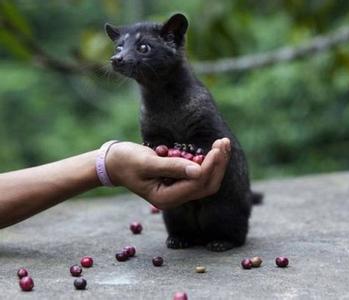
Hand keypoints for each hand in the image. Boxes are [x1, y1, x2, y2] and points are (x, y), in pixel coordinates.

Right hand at [106, 138, 230, 208]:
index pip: (197, 184)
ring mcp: (177, 191)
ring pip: (205, 181)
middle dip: (218, 164)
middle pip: (207, 185)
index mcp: (166, 198)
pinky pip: (199, 175)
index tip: (217, 147)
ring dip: (216, 163)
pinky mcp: (178, 182)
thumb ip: (172, 167)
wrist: (114, 163)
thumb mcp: (147, 163)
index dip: (210, 166)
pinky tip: (213, 149)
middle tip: (224, 142)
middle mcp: (175, 198)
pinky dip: (208, 162)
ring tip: (222, 143)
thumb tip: (198, 171)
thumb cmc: (126, 161)